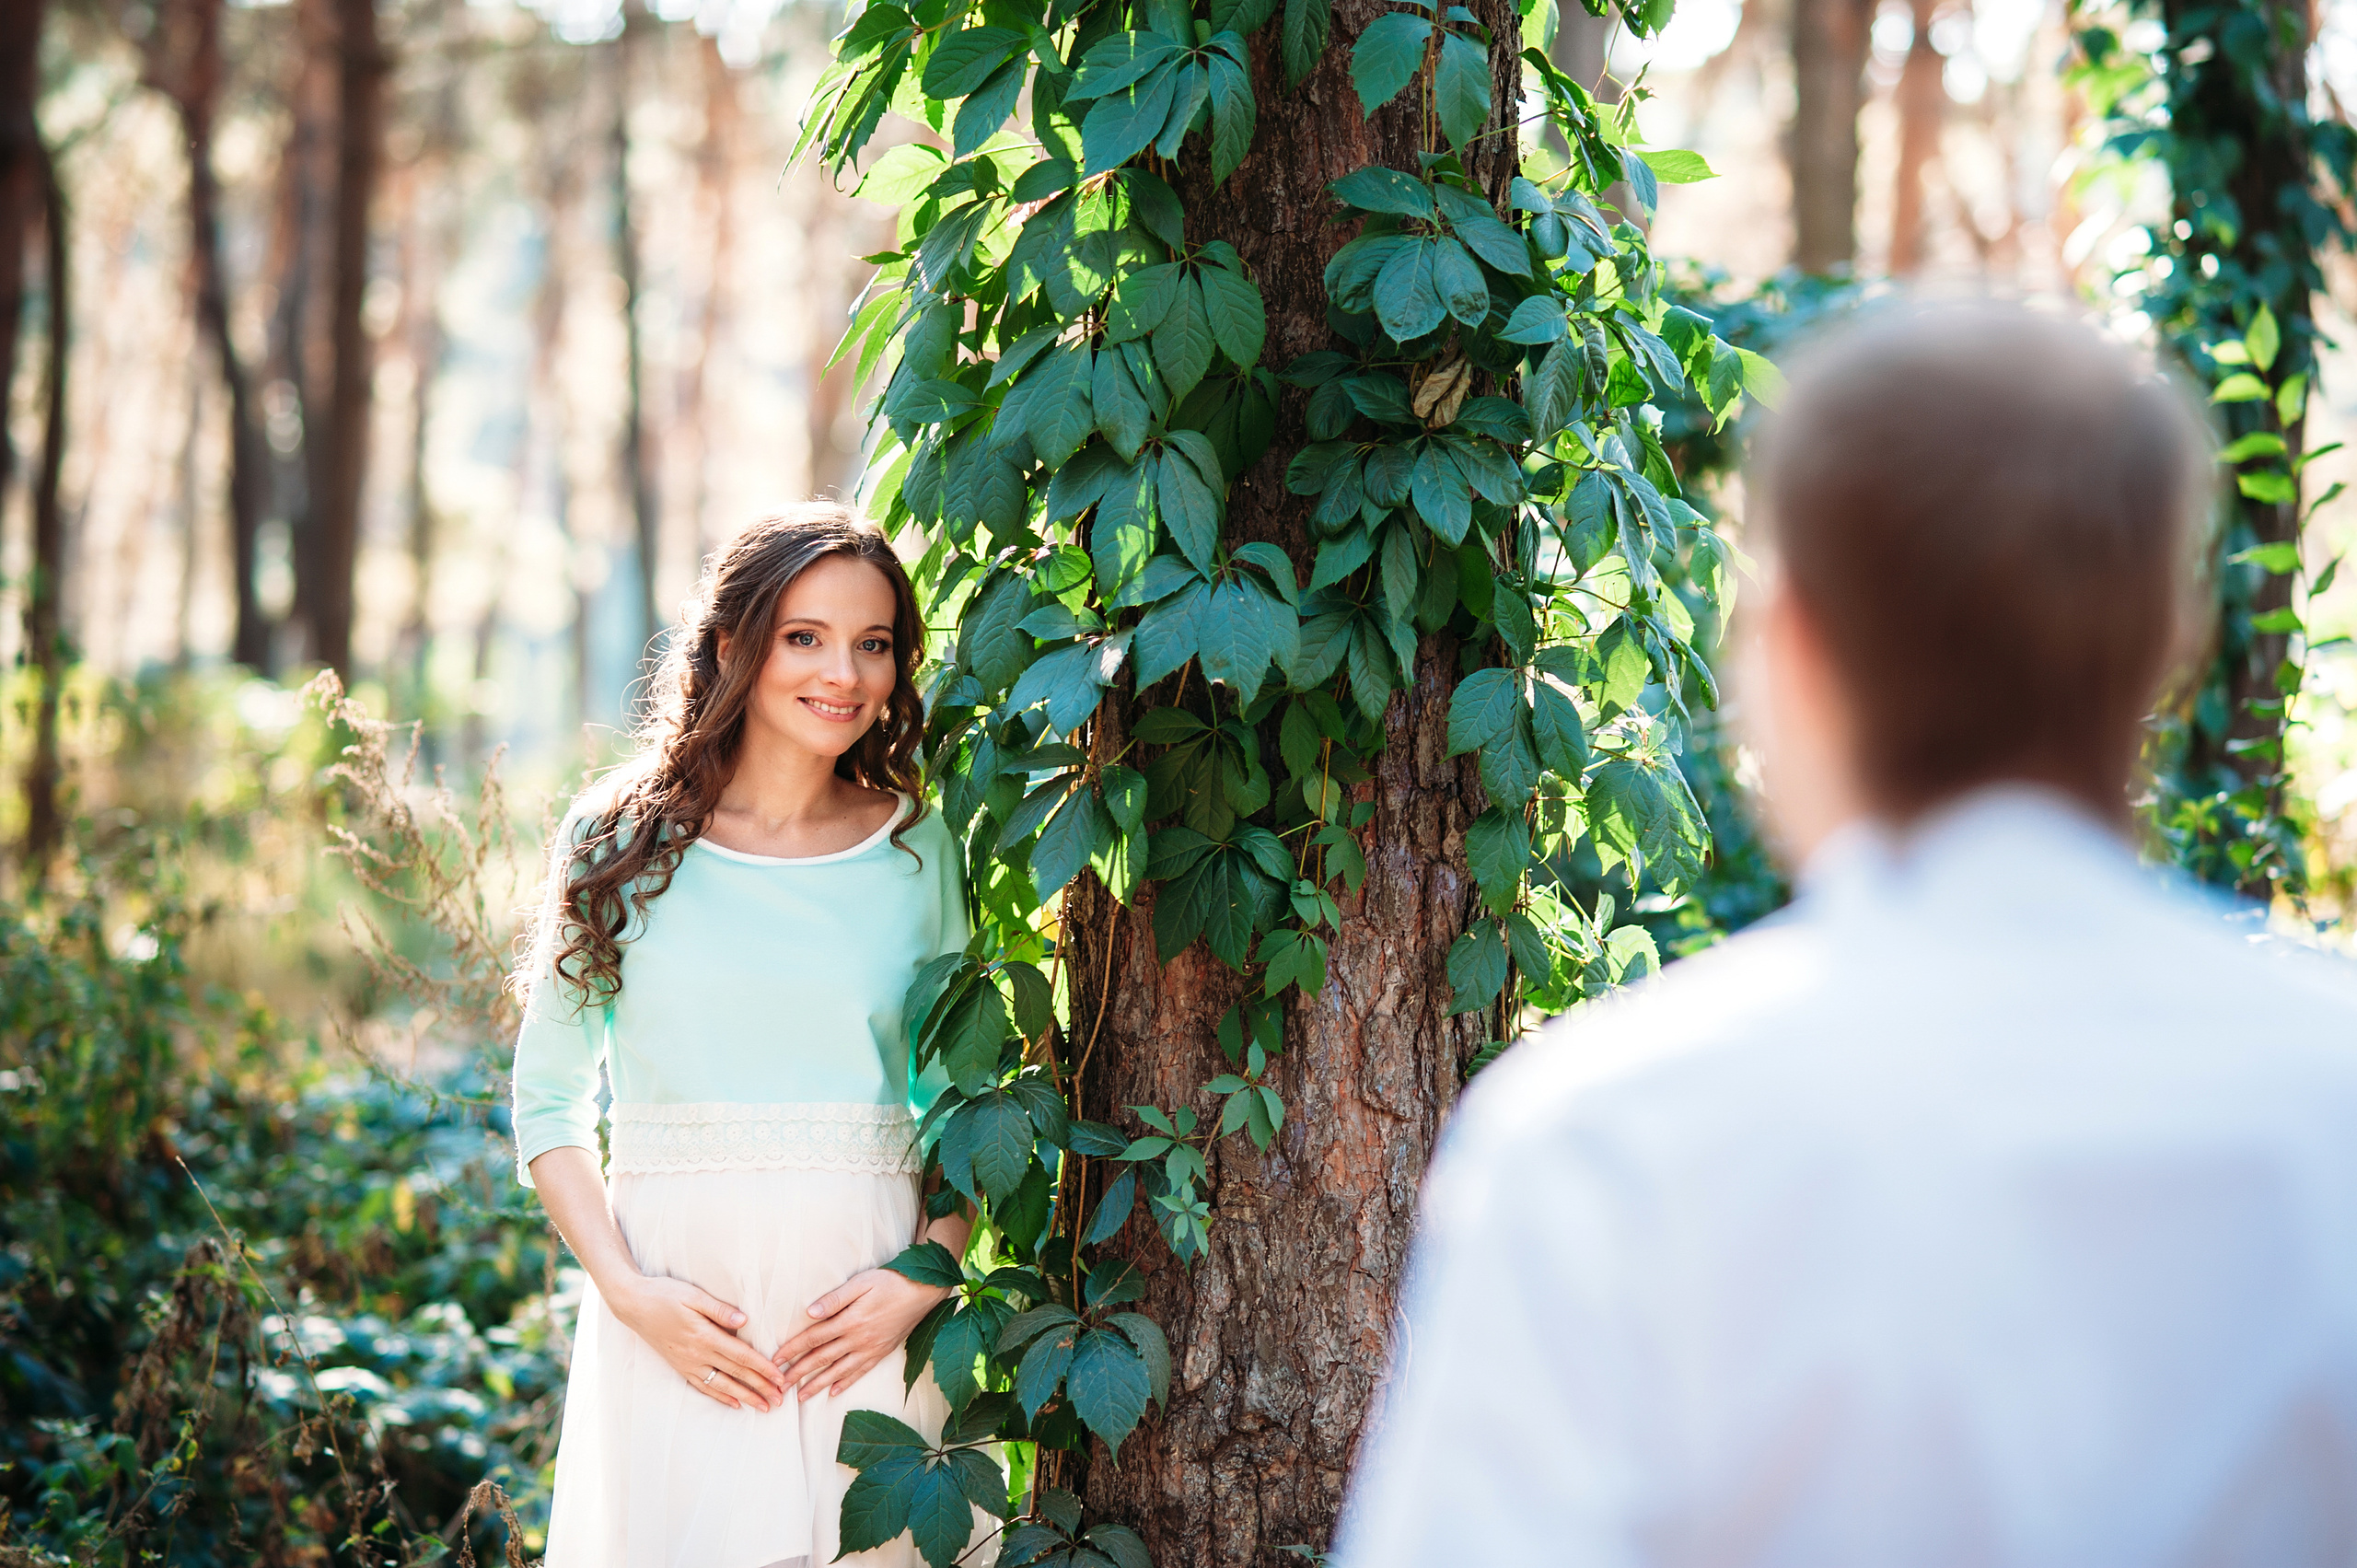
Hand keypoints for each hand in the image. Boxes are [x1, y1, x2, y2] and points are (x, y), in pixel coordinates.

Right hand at [609, 1275, 787, 1412]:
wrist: (633, 1305)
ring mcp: (687, 1363)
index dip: (762, 1368)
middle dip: (760, 1388)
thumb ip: (719, 1309)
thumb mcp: (693, 1295)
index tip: (780, 1378)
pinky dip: (719, 1397)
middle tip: (780, 1400)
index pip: (741, 1355)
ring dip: (744, 1397)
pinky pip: (702, 1386)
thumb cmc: (665, 1295)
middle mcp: (697, 1354)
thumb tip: (744, 1320)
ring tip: (763, 1407)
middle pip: (735, 1374)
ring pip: (721, 1385)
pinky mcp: (679, 1366)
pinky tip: (733, 1404)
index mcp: (704, 1335)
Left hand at [772, 1267, 950, 1399]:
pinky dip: (845, 1383)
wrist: (924, 1291)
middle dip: (799, 1373)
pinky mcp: (881, 1352)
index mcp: (850, 1321)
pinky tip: (834, 1392)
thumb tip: (809, 1312)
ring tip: (801, 1396)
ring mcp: (871, 1349)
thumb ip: (835, 1299)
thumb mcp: (861, 1283)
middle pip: (822, 1359)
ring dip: (817, 1384)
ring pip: (838, 1371)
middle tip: (780, 1386)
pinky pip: (860, 1372)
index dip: (793, 1349)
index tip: (775, 1360)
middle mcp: (858, 1339)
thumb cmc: (891, 1282)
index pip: (814, 1338)